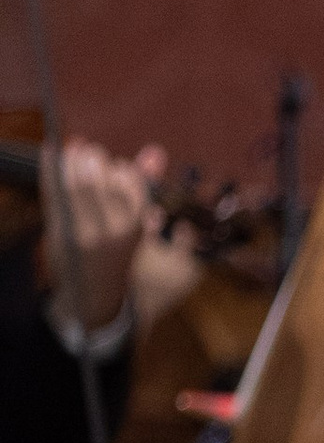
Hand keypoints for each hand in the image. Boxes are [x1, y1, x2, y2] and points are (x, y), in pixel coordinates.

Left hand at [43, 135, 162, 338]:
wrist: (93, 293)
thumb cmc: (116, 250)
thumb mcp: (137, 220)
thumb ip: (145, 183)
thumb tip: (155, 150)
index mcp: (137, 224)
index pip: (130, 179)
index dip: (119, 168)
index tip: (113, 168)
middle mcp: (113, 229)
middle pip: (101, 178)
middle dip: (93, 158)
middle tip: (87, 152)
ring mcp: (84, 232)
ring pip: (77, 184)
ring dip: (73, 161)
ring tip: (72, 153)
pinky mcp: (60, 233)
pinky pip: (53, 193)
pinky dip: (50, 169)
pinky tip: (50, 154)